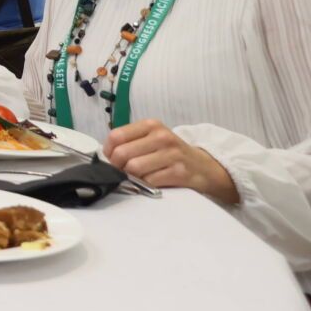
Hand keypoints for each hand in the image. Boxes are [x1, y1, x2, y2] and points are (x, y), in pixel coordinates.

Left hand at [106, 119, 237, 202]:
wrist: (205, 167)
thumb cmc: (171, 154)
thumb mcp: (153, 139)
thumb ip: (131, 142)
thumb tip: (106, 157)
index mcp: (151, 125)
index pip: (116, 136)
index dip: (108, 152)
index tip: (112, 160)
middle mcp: (162, 136)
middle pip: (122, 154)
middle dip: (118, 166)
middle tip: (123, 172)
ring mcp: (172, 154)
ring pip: (134, 168)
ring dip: (131, 177)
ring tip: (137, 177)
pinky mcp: (179, 173)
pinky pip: (149, 181)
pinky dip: (145, 185)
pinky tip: (151, 183)